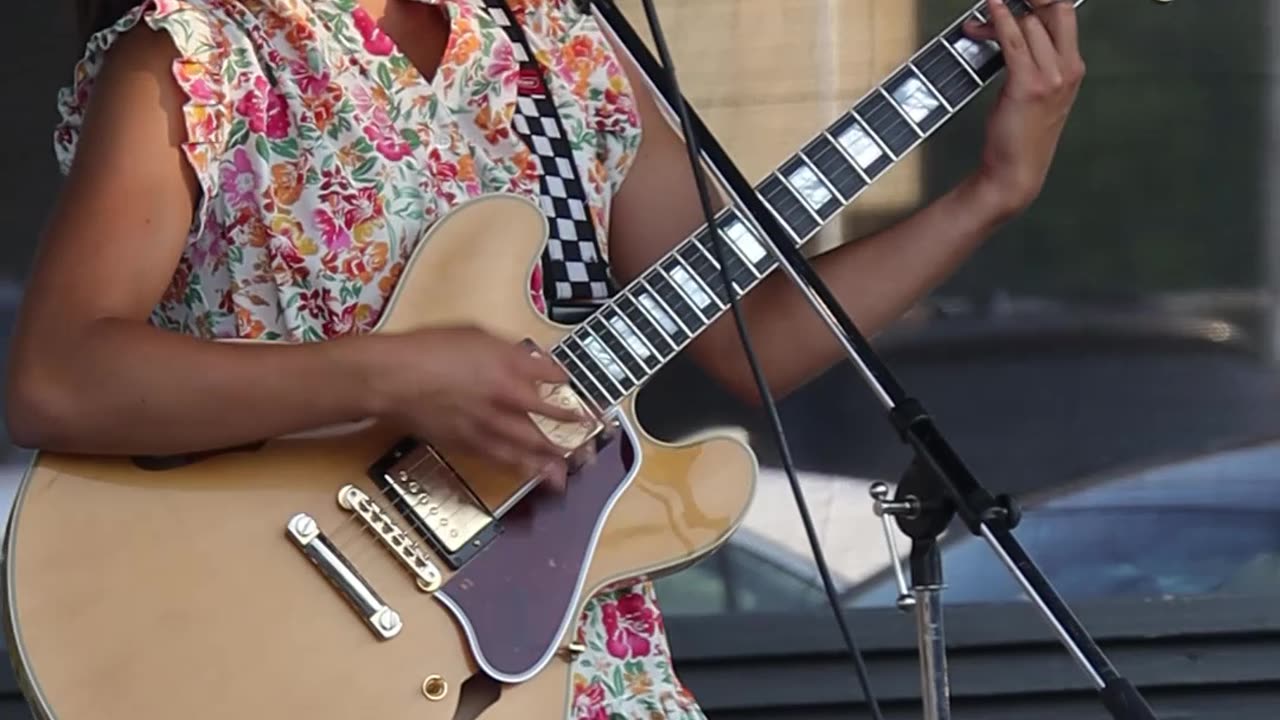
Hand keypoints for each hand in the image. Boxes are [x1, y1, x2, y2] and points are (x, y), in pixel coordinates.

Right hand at [361, 326, 590, 488]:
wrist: (394, 377)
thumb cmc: (427, 349)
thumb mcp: (473, 334)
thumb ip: (504, 349)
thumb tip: (525, 357)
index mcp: (509, 365)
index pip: (551, 376)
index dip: (567, 383)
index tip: (574, 387)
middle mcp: (507, 396)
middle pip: (551, 416)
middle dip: (576, 426)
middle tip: (593, 433)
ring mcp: (490, 423)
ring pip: (532, 444)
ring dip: (557, 455)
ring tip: (575, 464)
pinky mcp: (470, 443)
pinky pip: (505, 459)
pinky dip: (525, 467)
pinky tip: (537, 474)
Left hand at [963, 0, 1085, 215]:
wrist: (1017, 171)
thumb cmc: (1021, 134)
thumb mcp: (1038, 92)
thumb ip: (1035, 60)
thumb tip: (1014, 28)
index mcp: (1073, 68)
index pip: (1065, 15)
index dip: (1042, 0)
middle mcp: (1067, 69)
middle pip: (1054, 10)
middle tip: (1003, 1)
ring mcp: (1050, 77)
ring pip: (1030, 23)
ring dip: (998, 16)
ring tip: (976, 24)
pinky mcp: (1027, 85)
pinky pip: (1013, 40)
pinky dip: (998, 20)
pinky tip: (989, 10)